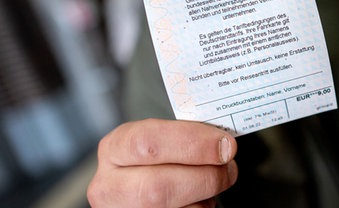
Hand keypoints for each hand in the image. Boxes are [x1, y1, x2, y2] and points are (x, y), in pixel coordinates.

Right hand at [87, 119, 237, 207]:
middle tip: (228, 169)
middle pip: (158, 187)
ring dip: (205, 197)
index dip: (191, 143)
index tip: (225, 145)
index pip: (147, 143)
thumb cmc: (159, 159)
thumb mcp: (163, 140)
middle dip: (205, 177)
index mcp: (115, 148)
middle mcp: (110, 186)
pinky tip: (200, 200)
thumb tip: (222, 143)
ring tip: (215, 184)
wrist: (140, 191)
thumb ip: (186, 138)